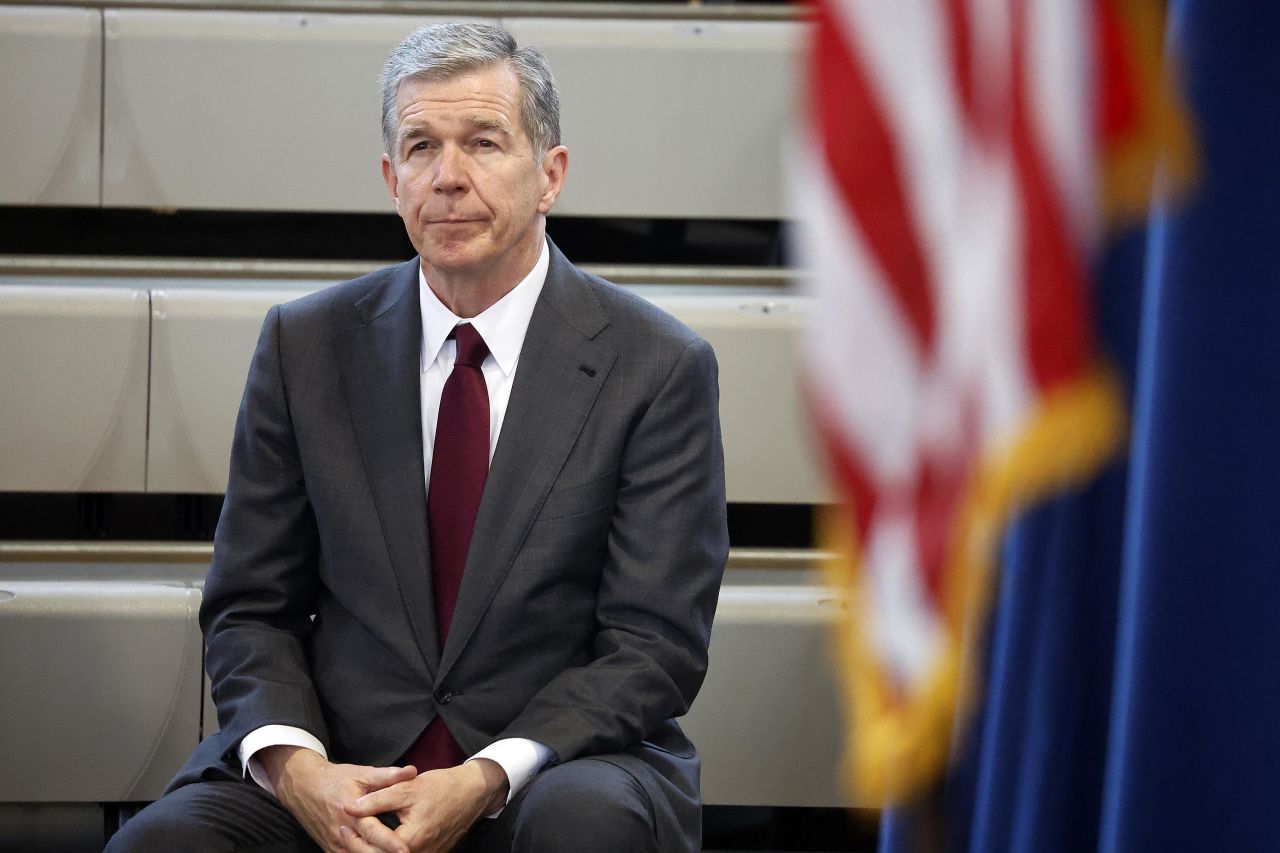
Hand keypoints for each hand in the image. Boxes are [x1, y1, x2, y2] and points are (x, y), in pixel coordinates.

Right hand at [259, 745, 417, 852]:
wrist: (303, 786)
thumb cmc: (335, 779)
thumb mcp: (361, 773)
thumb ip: (387, 776)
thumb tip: (412, 772)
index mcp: (351, 813)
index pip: (374, 832)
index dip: (390, 843)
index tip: (406, 850)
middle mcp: (341, 831)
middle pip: (365, 852)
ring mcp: (334, 843)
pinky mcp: (329, 847)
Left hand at [342, 759, 509, 852]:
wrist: (472, 793)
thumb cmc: (442, 788)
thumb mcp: (406, 788)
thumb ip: (376, 799)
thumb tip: (349, 807)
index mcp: (412, 840)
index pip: (374, 848)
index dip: (356, 837)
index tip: (343, 823)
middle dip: (358, 849)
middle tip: (343, 833)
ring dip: (371, 852)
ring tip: (353, 841)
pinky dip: (387, 851)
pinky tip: (374, 844)